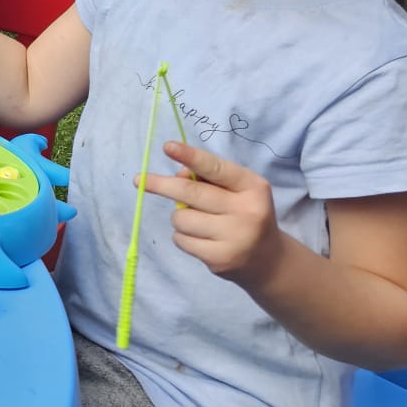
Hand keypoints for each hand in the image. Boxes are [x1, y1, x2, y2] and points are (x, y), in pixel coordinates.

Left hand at [142, 141, 284, 282]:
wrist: (268, 260)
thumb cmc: (244, 215)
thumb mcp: (237, 191)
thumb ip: (209, 178)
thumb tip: (178, 174)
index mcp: (253, 187)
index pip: (216, 168)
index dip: (190, 156)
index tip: (167, 147)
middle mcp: (247, 211)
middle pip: (190, 192)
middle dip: (160, 185)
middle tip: (138, 180)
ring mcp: (234, 237)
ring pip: (180, 218)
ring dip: (179, 217)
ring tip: (199, 222)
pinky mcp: (220, 259)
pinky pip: (181, 240)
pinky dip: (183, 237)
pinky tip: (202, 239)